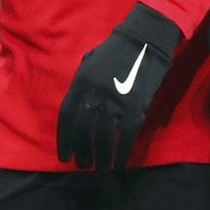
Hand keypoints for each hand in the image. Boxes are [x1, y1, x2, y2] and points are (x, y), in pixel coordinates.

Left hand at [56, 3, 180, 174]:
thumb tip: (76, 110)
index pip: (67, 117)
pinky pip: (126, 136)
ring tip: (99, 168)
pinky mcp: (136, 106)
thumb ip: (80, 86)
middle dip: (82, 151)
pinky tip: (119, 164)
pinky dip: (121, 153)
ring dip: (100, 156)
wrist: (144, 41)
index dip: (64, 139)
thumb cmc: (115, 51)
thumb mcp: (89, 63)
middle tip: (82, 165)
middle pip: (84, 130)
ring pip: (103, 136)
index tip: (64, 156)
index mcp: (81, 82)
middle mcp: (95, 93)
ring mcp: (116, 101)